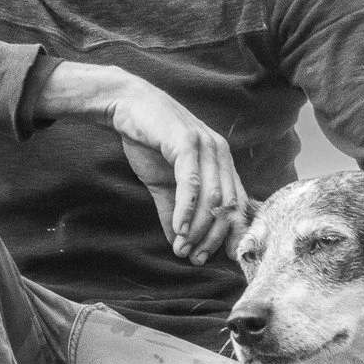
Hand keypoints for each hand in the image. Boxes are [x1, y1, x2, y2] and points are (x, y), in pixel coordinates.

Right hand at [108, 82, 247, 264]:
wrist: (127, 106)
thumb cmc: (148, 141)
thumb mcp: (163, 183)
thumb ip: (174, 212)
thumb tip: (179, 245)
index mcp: (222, 161)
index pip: (236, 204)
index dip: (226, 234)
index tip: (209, 257)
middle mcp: (220, 153)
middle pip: (228, 205)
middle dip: (212, 237)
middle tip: (195, 258)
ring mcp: (206, 146)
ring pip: (212, 197)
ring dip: (198, 228)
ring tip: (184, 248)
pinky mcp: (186, 142)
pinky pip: (191, 183)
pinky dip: (186, 210)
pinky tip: (177, 229)